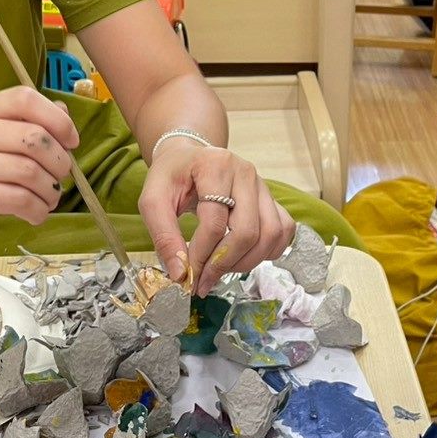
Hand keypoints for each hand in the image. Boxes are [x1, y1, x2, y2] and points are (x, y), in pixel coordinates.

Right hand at [0, 87, 77, 250]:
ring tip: (49, 199)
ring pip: (29, 171)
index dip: (57, 119)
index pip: (24, 98)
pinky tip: (36, 214)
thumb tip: (64, 114)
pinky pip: (16, 199)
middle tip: (61, 178)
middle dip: (60, 162)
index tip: (71, 142)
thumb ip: (24, 125)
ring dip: (51, 191)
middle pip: (34, 137)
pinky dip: (36, 210)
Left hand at [138, 141, 294, 293]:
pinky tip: (244, 257)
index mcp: (215, 166)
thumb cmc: (171, 177)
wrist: (187, 157)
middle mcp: (245, 172)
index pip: (215, 222)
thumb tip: (181, 274)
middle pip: (247, 231)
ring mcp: (262, 185)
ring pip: (270, 234)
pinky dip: (269, 251)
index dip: (201, 256)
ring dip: (246, 262)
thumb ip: (164, 236)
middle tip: (204, 280)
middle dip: (224, 264)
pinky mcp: (270, 198)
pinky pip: (283, 230)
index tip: (188, 276)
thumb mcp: (153, 200)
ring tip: (221, 269)